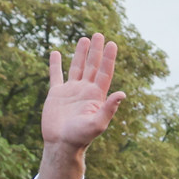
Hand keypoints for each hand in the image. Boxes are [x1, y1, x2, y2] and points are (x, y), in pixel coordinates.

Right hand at [40, 34, 126, 178]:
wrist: (62, 144)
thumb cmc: (81, 137)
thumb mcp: (98, 123)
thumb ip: (109, 108)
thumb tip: (123, 93)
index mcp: (96, 96)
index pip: (105, 72)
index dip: (109, 58)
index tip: (113, 44)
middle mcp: (85, 91)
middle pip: (93, 66)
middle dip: (96, 51)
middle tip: (99, 34)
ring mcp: (71, 91)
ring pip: (77, 68)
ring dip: (81, 54)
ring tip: (85, 39)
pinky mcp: (56, 94)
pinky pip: (56, 75)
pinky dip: (56, 64)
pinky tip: (56, 53)